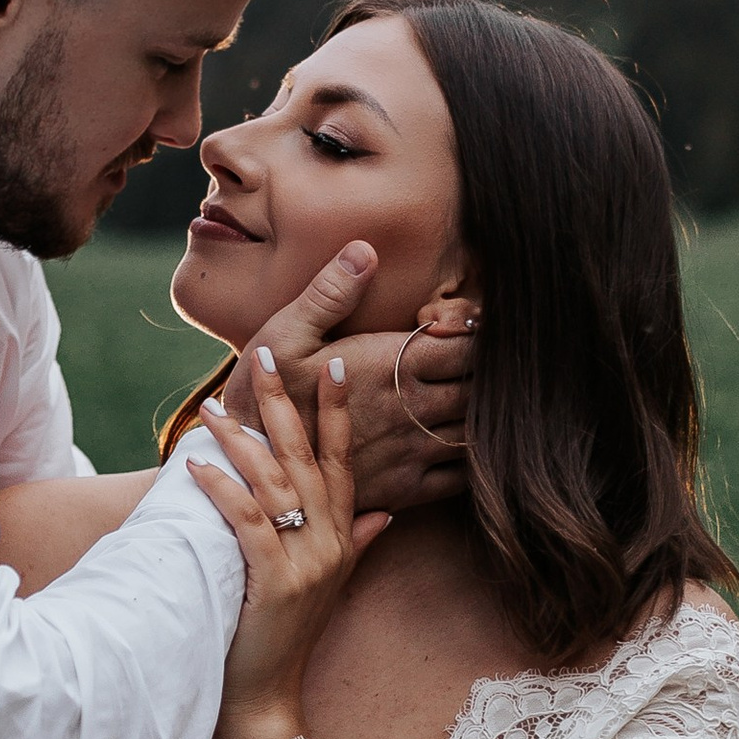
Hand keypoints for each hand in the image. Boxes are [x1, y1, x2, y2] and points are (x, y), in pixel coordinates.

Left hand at [183, 345, 389, 738]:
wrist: (268, 698)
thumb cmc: (286, 638)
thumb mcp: (327, 584)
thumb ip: (358, 542)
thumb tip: (383, 511)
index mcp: (343, 537)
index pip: (344, 462)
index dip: (337, 414)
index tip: (332, 366)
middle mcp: (332, 544)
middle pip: (309, 459)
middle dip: (284, 405)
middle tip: (261, 356)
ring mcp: (307, 563)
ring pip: (276, 484)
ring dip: (240, 441)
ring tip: (210, 407)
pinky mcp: (276, 583)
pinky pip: (250, 523)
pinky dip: (222, 490)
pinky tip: (197, 466)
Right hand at [216, 241, 470, 514]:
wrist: (250, 469)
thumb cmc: (265, 395)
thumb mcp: (285, 334)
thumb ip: (330, 292)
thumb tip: (365, 251)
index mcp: (391, 366)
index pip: (467, 344)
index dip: (477, 332)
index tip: (464, 328)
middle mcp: (412, 410)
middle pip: (481, 387)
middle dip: (488, 372)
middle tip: (478, 361)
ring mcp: (412, 451)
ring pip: (476, 430)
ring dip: (483, 413)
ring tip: (476, 398)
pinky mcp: (406, 488)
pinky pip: (461, 475)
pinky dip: (472, 457)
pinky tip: (461, 440)